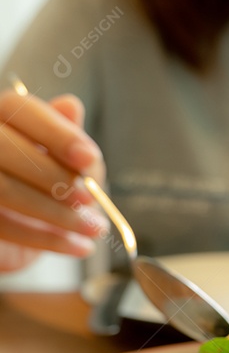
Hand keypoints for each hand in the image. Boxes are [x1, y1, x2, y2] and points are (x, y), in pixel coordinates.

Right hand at [0, 90, 107, 272]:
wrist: (26, 238)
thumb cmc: (49, 189)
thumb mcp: (67, 164)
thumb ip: (68, 140)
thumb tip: (71, 106)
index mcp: (1, 120)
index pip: (20, 109)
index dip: (57, 133)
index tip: (91, 158)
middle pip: (5, 148)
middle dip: (55, 176)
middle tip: (90, 199)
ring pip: (4, 188)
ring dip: (58, 214)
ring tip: (94, 227)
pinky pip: (5, 226)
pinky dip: (48, 240)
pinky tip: (80, 246)